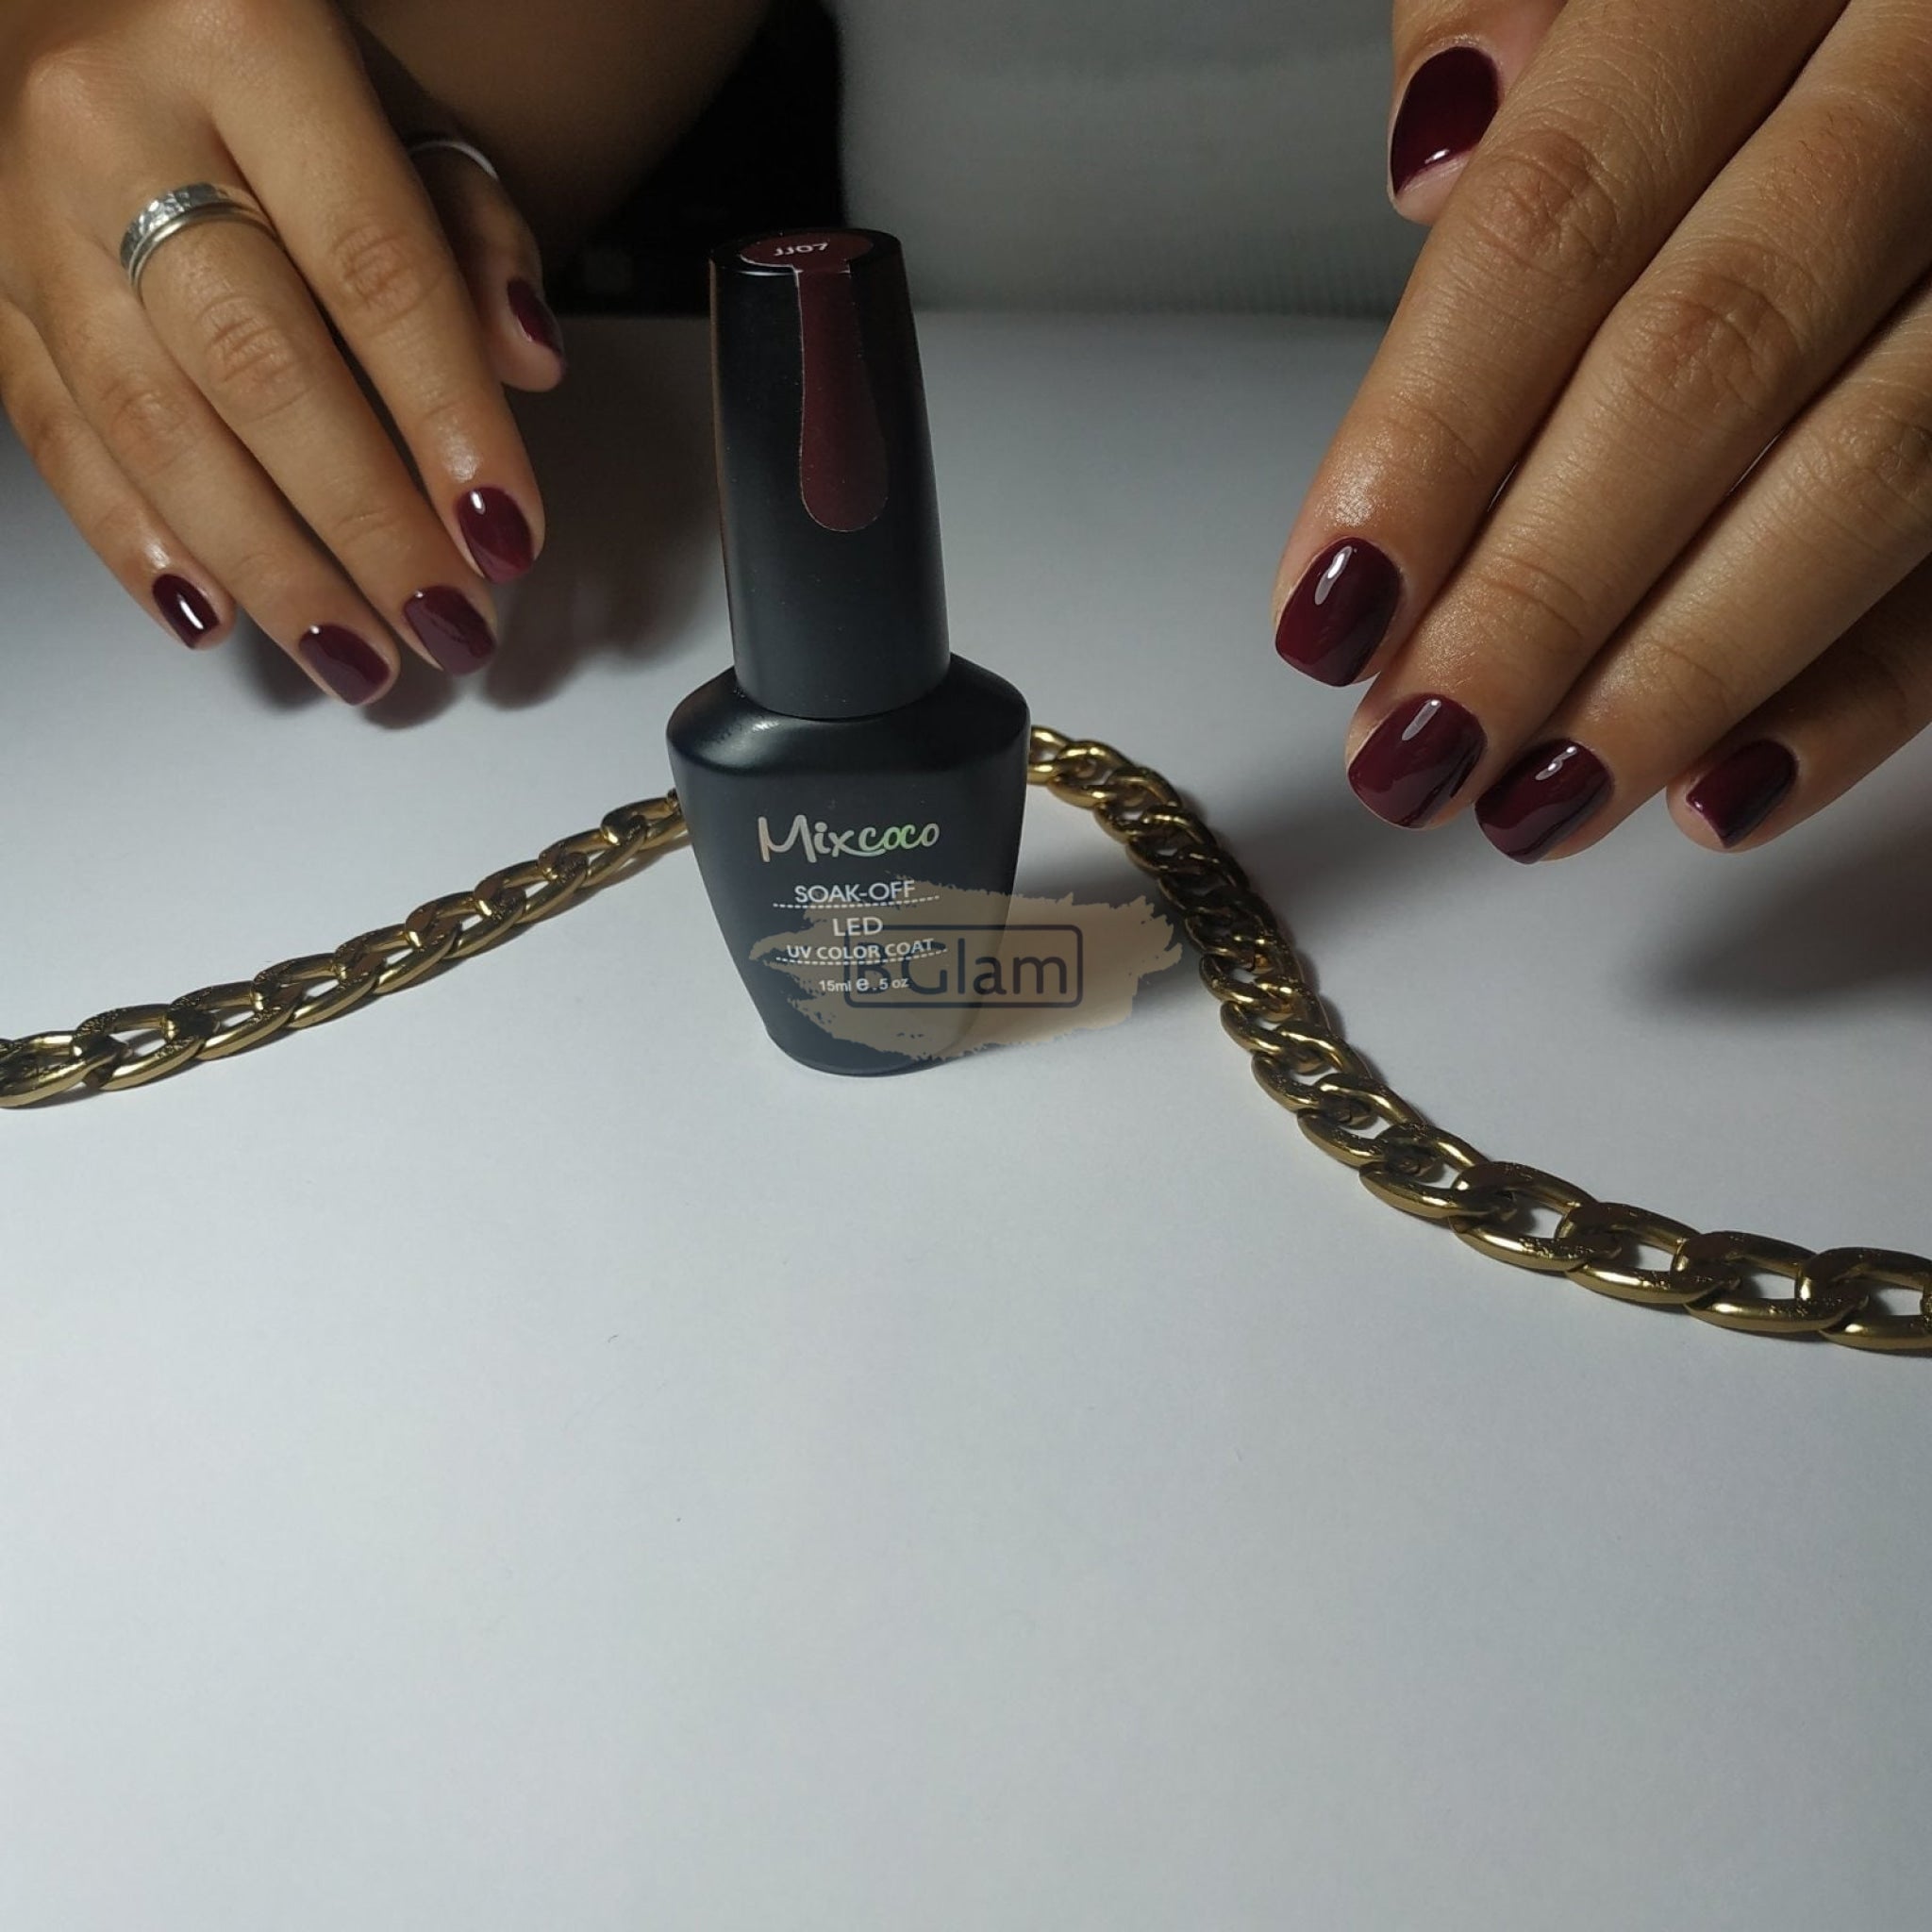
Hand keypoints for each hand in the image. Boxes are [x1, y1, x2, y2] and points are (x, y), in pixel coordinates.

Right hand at [0, 0, 565, 703]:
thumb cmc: (253, 51)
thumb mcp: (387, 96)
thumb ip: (468, 225)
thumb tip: (525, 357)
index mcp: (245, 41)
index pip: (375, 269)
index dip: (449, 420)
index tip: (505, 531)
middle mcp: (113, 121)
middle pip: (260, 366)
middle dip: (366, 522)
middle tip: (444, 620)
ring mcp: (23, 204)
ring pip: (151, 422)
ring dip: (266, 564)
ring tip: (354, 654)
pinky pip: (52, 431)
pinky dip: (137, 540)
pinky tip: (213, 612)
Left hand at [1272, 0, 1931, 858]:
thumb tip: (1437, 159)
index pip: (1564, 209)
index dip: (1435, 428)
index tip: (1329, 606)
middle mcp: (1928, 64)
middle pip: (1711, 354)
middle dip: (1541, 586)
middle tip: (1417, 742)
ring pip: (1880, 458)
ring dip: (1687, 667)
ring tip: (1536, 798)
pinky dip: (1867, 689)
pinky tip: (1723, 791)